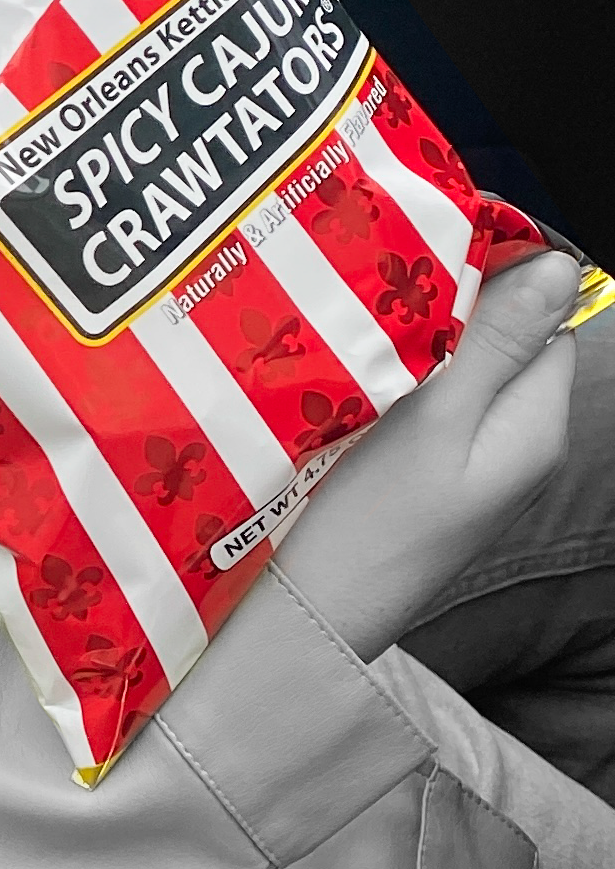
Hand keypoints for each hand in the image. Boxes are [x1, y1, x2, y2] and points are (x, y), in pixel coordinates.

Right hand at [272, 251, 579, 664]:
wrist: (311, 613)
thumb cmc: (371, 521)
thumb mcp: (436, 418)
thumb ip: (498, 341)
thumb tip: (557, 266)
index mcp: (536, 426)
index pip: (547, 321)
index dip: (497, 279)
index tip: (423, 255)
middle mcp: (518, 445)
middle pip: (504, 345)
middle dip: (450, 311)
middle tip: (376, 297)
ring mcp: (473, 465)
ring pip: (460, 373)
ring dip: (414, 346)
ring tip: (355, 335)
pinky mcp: (428, 479)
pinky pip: (429, 407)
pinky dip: (395, 383)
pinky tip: (351, 382)